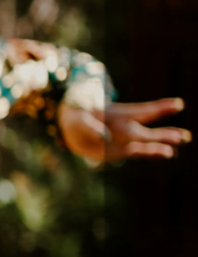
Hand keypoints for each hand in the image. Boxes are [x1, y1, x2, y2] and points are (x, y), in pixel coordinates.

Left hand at [60, 98, 189, 162]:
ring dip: (163, 143)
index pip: (143, 110)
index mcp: (119, 114)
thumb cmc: (77, 120)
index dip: (160, 107)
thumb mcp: (79, 121)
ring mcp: (126, 139)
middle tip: (184, 136)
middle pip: (149, 131)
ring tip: (180, 142)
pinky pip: (140, 152)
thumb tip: (105, 137)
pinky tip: (168, 153)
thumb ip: (90, 127)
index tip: (178, 104)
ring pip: (148, 141)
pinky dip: (153, 152)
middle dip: (166, 133)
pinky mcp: (122, 150)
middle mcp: (127, 127)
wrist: (73, 131)